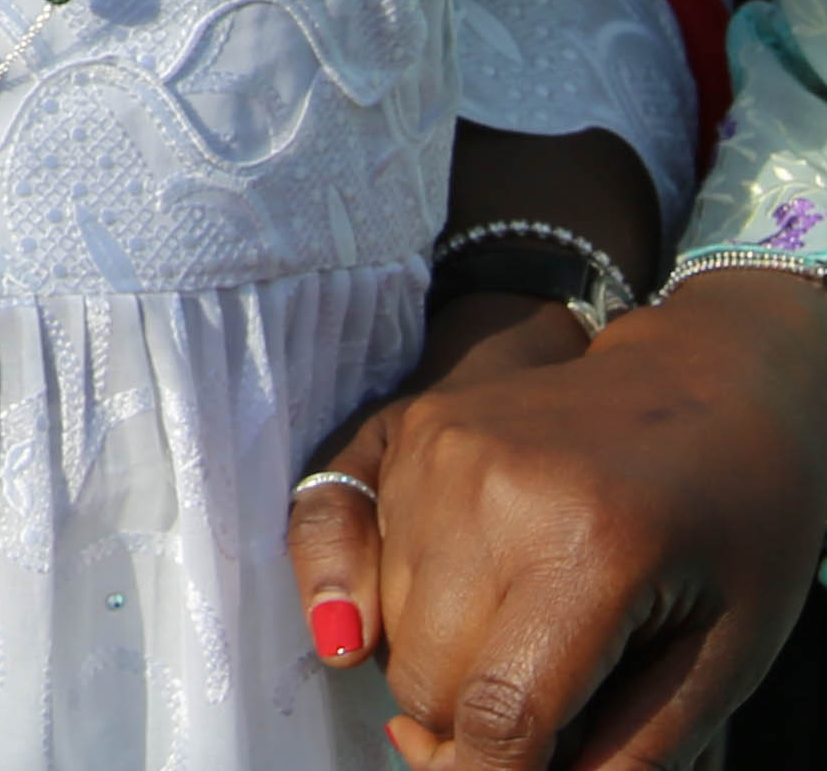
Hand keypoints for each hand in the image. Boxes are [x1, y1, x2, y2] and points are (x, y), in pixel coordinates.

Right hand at [286, 274, 826, 766]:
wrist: (712, 375)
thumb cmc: (742, 521)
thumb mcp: (725, 656)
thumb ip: (635, 749)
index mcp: (590, 548)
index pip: (501, 715)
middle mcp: (491, 489)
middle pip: (428, 680)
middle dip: (474, 737)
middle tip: (550, 727)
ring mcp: (439, 447)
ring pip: (390, 628)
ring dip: (442, 670)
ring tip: (527, 650)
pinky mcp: (412, 428)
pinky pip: (368, 557)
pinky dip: (404, 607)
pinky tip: (461, 606)